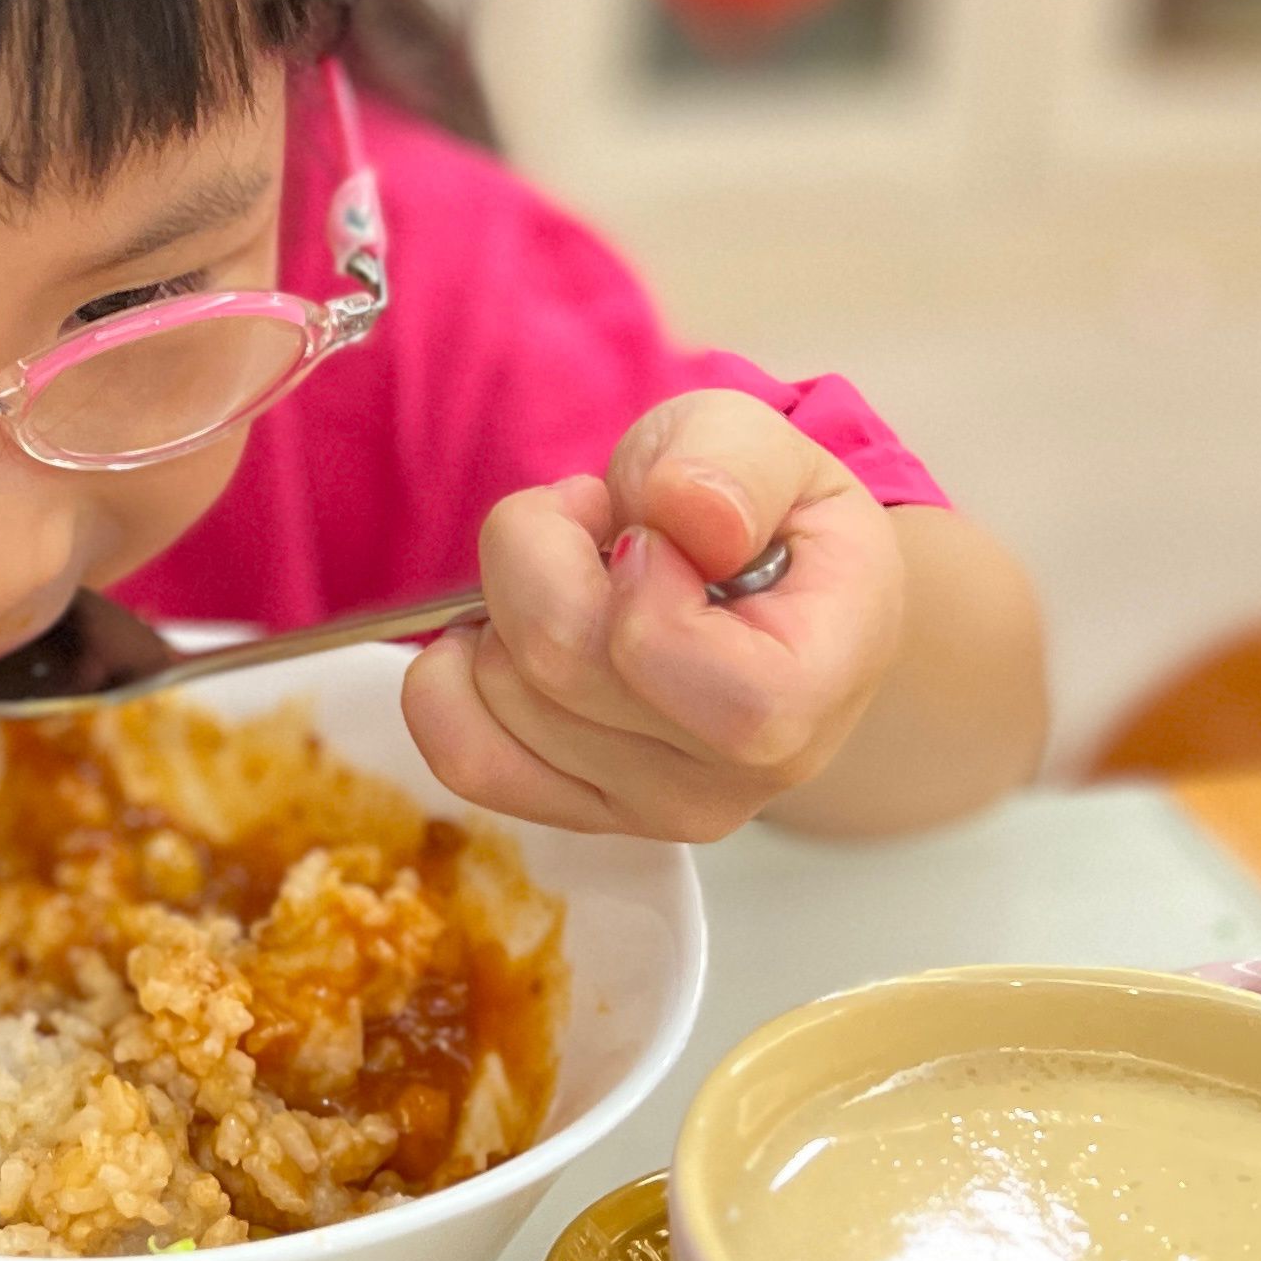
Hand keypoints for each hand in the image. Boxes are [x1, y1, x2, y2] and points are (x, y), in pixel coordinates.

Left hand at [403, 389, 905, 841]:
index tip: (646, 532)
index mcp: (809, 692)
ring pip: (500, 697)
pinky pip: (464, 754)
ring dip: (506, 605)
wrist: (770, 597)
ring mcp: (650, 811)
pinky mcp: (574, 815)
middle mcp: (733, 780)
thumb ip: (730, 459)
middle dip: (542, 551)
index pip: (683, 670)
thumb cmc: (764, 520)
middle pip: (559, 664)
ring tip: (579, 581)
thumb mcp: (765, 445)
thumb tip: (683, 509)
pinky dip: (451, 676)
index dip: (635, 578)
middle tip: (592, 522)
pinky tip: (505, 631)